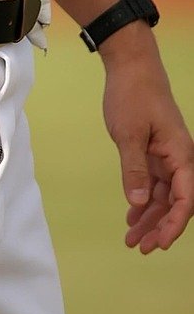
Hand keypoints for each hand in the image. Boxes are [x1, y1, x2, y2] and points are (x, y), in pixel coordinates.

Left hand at [101, 27, 193, 253]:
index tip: (158, 244)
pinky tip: (131, 214)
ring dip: (148, 216)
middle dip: (157, 227)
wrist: (130, 66)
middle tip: (137, 247)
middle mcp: (178, 159)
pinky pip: (152, 182)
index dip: (172, 226)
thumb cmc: (133, 95)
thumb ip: (134, 169)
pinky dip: (142, 198)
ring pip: (161, 195)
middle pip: (173, 203)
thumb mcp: (129, 133)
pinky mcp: (153, 151)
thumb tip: (137, 202)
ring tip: (131, 238)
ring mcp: (166, 156)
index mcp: (181, 156)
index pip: (184, 201)